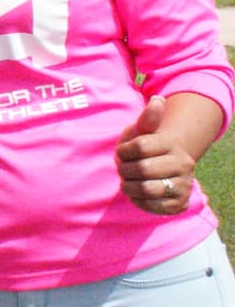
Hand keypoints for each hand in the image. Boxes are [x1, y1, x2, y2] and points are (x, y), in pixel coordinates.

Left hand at [116, 95, 193, 214]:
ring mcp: (183, 184)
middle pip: (142, 169)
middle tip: (123, 169)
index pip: (140, 146)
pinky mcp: (179, 203)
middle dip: (125, 170)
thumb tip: (157, 100)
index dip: (123, 151)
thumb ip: (147, 119)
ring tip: (128, 181)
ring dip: (129, 186)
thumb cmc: (144, 147)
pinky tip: (137, 193)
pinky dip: (138, 200)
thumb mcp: (141, 131)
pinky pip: (153, 206)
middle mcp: (182, 163)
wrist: (161, 166)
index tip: (122, 152)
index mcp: (170, 144)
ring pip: (146, 189)